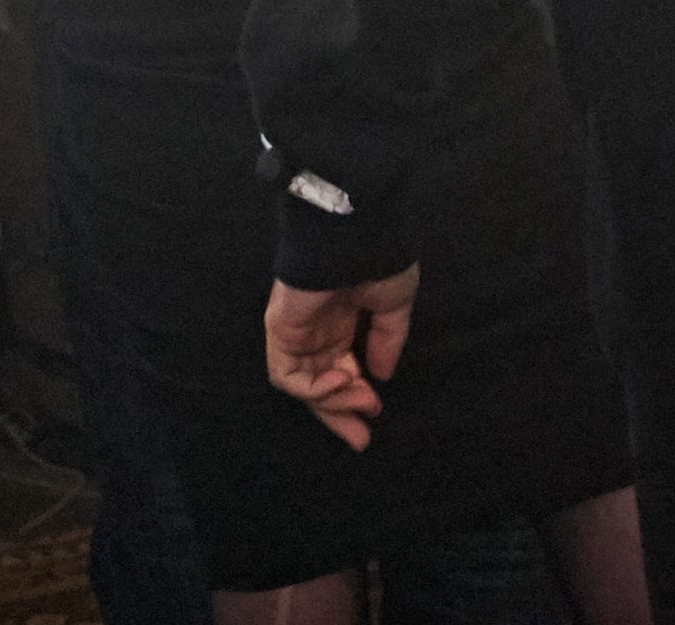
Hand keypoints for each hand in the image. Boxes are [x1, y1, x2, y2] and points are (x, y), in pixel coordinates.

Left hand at [264, 266, 419, 451]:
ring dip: (334, 401)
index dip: (355, 397)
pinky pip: (288, 375)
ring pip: (305, 385)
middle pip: (319, 386)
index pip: (341, 370)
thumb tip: (381, 375)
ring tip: (363, 401)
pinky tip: (342, 380)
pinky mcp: (280, 332)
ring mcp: (296, 334)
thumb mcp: (394, 305)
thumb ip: (387, 341)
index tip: (374, 419)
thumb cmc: (378, 260)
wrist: (353, 235)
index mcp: (342, 323)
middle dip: (339, 414)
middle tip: (360, 439)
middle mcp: (317, 333)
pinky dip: (313, 387)